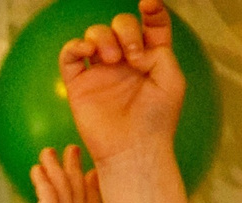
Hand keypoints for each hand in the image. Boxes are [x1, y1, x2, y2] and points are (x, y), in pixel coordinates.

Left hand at [12, 146, 101, 202]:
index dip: (94, 188)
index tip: (93, 172)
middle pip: (81, 192)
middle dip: (76, 169)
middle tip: (72, 150)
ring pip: (65, 188)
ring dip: (56, 168)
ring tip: (48, 152)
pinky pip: (49, 195)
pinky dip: (43, 180)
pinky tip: (37, 170)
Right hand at [59, 1, 186, 172]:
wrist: (133, 149)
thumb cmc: (157, 120)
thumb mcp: (172, 79)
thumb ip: (159, 51)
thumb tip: (132, 49)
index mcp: (150, 57)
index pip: (151, 24)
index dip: (151, 9)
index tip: (149, 4)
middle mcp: (124, 61)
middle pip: (121, 24)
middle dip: (126, 30)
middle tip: (132, 55)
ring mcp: (100, 72)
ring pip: (95, 34)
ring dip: (104, 37)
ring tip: (113, 59)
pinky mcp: (79, 85)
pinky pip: (69, 56)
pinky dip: (75, 46)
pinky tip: (87, 52)